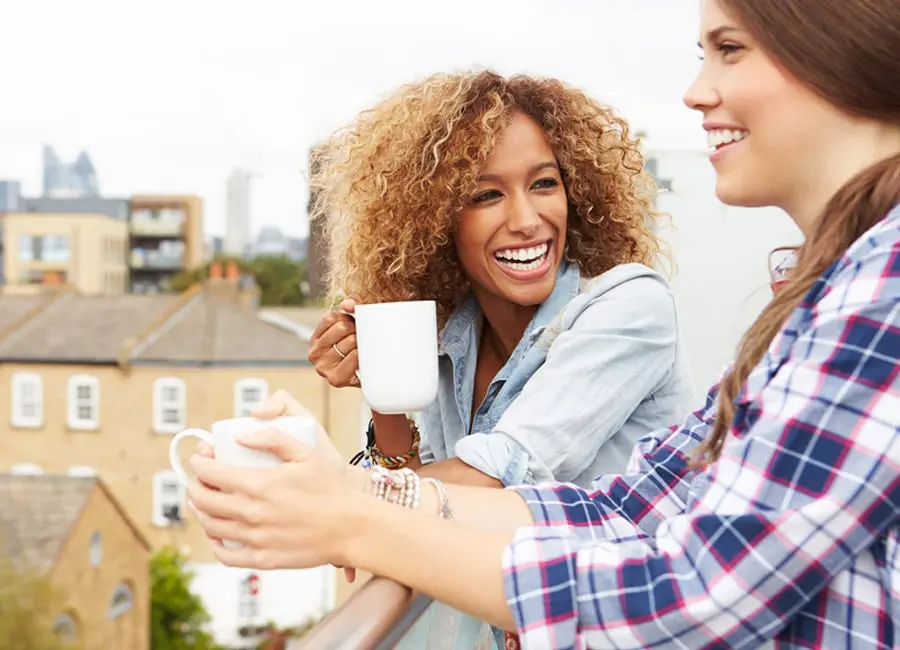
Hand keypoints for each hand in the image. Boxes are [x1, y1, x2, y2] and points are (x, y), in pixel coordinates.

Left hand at [186, 416, 360, 570]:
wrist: (350, 527)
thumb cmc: (331, 488)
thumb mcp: (307, 451)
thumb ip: (272, 438)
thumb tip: (240, 437)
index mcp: (259, 484)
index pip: (211, 473)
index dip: (199, 462)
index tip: (200, 458)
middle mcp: (252, 513)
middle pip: (203, 500)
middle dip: (194, 485)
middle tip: (198, 479)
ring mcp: (255, 539)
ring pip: (211, 526)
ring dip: (200, 511)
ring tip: (205, 502)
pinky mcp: (263, 559)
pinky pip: (225, 554)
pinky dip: (215, 542)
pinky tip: (218, 532)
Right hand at [308, 298, 359, 388]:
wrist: (370, 374)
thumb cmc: (360, 346)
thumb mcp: (355, 322)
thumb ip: (353, 305)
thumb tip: (348, 303)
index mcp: (315, 338)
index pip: (331, 318)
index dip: (347, 318)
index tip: (353, 326)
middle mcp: (314, 353)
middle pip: (342, 327)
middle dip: (356, 330)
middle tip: (360, 338)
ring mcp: (323, 367)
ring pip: (349, 341)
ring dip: (361, 342)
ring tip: (362, 348)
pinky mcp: (335, 378)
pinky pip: (354, 356)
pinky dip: (361, 354)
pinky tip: (362, 357)